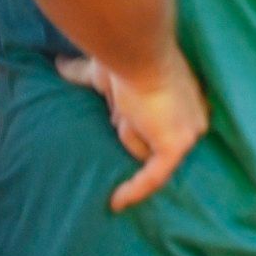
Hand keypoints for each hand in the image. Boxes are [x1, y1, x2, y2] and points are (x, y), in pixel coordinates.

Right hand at [56, 50, 208, 210]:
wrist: (136, 54)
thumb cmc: (123, 58)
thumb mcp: (106, 72)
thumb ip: (86, 74)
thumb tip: (60, 66)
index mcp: (186, 96)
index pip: (160, 125)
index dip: (135, 123)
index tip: (118, 122)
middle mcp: (196, 115)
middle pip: (153, 140)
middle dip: (131, 125)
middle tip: (124, 102)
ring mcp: (190, 132)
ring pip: (145, 151)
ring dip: (128, 132)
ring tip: (129, 102)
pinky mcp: (177, 146)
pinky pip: (154, 176)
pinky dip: (135, 190)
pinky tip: (115, 202)